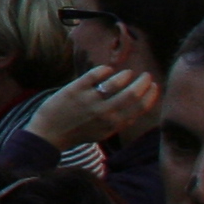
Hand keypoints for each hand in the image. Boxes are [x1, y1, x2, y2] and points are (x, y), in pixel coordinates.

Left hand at [29, 64, 160, 151]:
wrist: (48, 134)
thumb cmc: (78, 132)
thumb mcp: (103, 133)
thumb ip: (121, 123)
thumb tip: (139, 108)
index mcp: (113, 125)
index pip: (140, 108)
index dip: (151, 95)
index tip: (154, 86)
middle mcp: (104, 113)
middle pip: (133, 94)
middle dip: (144, 82)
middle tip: (146, 75)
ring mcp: (90, 100)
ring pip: (117, 82)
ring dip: (126, 75)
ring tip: (127, 73)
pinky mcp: (75, 89)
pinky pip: (95, 74)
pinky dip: (105, 69)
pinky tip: (107, 70)